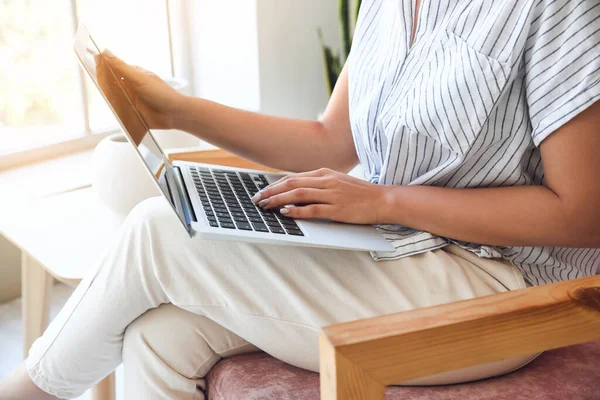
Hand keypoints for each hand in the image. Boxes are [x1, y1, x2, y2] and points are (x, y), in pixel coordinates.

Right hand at [94, 50, 182, 143]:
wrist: (175, 115)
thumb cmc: (162, 94)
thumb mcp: (140, 79)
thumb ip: (122, 67)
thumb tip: (106, 53)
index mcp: (133, 75)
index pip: (114, 68)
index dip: (103, 65)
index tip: (93, 60)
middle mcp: (131, 87)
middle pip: (111, 83)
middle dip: (103, 80)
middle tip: (96, 78)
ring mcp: (131, 100)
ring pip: (113, 96)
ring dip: (108, 95)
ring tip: (103, 93)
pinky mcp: (132, 113)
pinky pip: (118, 110)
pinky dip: (113, 108)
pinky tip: (109, 106)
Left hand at [251, 168, 388, 224]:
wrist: (382, 199)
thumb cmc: (360, 194)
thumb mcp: (337, 182)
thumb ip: (319, 184)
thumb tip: (297, 190)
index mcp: (325, 173)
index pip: (293, 177)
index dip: (275, 185)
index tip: (262, 192)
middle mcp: (326, 181)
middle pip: (292, 183)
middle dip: (271, 192)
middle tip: (257, 200)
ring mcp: (332, 194)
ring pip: (298, 194)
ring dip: (279, 200)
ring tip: (265, 206)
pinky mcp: (337, 209)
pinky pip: (313, 209)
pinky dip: (297, 210)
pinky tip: (286, 213)